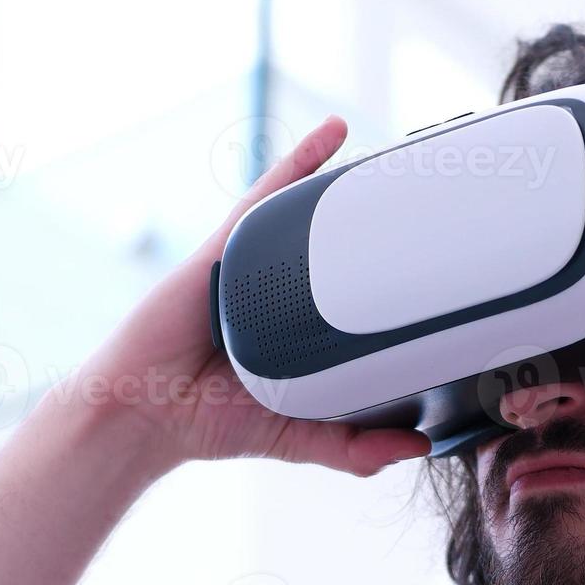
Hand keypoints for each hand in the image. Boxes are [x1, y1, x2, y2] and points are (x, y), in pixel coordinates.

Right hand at [48, 115, 431, 476]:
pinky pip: (271, 195)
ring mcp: (254, 265)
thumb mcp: (298, 437)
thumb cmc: (209, 421)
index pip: (354, 293)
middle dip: (374, 220)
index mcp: (298, 329)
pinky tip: (334, 134)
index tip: (438, 261)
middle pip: (335, 247)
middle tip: (427, 195)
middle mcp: (278, 291)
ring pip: (311, 215)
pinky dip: (301, 161)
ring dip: (347, 180)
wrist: (146, 412)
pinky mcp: (230, 247)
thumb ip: (354, 450)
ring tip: (394, 153)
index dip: (390, 275)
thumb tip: (417, 449)